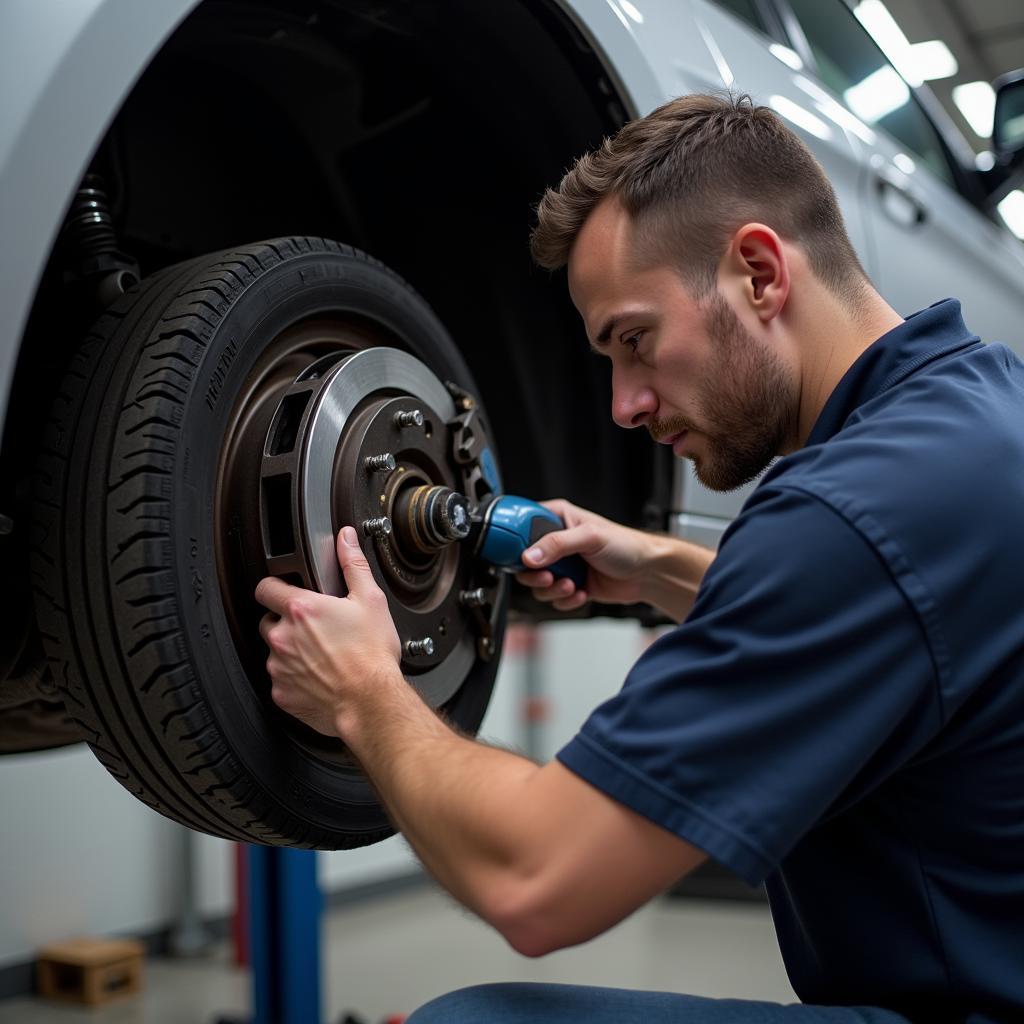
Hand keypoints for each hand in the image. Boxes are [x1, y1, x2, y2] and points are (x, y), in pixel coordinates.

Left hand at [255, 526, 401, 736]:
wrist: (371, 701)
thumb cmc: (371, 655)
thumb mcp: (370, 600)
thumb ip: (352, 564)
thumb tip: (345, 539)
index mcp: (301, 609)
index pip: (265, 587)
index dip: (275, 586)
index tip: (286, 592)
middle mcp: (283, 637)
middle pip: (269, 620)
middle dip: (286, 622)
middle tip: (315, 628)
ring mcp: (279, 667)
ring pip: (274, 652)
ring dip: (290, 651)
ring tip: (321, 654)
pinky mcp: (281, 693)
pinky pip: (281, 680)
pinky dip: (295, 678)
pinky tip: (319, 676)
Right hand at [514, 499, 660, 611]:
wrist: (647, 573)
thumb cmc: (627, 545)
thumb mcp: (590, 537)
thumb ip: (557, 544)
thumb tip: (530, 555)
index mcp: (557, 518)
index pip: (522, 526)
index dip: (515, 542)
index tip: (521, 556)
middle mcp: (556, 541)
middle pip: (523, 561)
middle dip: (535, 574)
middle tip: (549, 576)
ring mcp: (562, 565)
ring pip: (536, 583)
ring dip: (551, 590)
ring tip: (570, 585)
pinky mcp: (568, 584)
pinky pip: (553, 598)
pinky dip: (564, 600)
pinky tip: (580, 592)